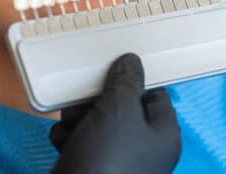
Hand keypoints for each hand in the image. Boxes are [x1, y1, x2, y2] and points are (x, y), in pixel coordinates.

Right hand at [50, 54, 180, 173]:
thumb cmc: (109, 158)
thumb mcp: (121, 108)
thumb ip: (126, 82)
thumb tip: (132, 62)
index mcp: (163, 134)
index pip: (155, 95)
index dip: (134, 80)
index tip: (113, 68)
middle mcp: (144, 150)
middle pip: (122, 109)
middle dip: (97, 100)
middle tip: (82, 97)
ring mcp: (118, 162)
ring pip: (98, 125)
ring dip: (79, 118)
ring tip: (70, 122)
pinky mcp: (93, 171)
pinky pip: (83, 144)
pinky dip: (70, 138)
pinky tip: (63, 140)